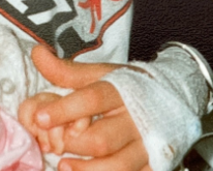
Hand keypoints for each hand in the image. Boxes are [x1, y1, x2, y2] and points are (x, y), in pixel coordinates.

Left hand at [24, 45, 150, 170]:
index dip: (64, 109)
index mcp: (123, 91)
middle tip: (53, 143)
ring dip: (86, 169)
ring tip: (62, 165)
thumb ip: (67, 70)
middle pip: (102, 139)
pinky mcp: (154, 163)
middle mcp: (137, 120)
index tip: (40, 117)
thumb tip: (37, 53)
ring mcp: (148, 145)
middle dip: (73, 143)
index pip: (92, 99)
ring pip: (118, 165)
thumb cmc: (128, 86)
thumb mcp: (100, 74)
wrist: (176, 97)